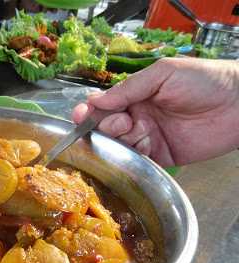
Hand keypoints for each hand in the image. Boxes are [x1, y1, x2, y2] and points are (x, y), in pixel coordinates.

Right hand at [72, 58, 238, 166]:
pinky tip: (141, 152)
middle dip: (109, 128)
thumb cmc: (205, 80)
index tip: (81, 116)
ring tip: (137, 135)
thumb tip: (96, 100)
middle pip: (109, 129)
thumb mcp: (164, 74)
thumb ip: (130, 88)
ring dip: (122, 144)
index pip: (105, 106)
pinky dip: (135, 160)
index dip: (91, 112)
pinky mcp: (162, 157)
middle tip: (123, 123)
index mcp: (137, 97)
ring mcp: (150, 138)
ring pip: (121, 146)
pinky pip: (140, 162)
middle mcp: (139, 118)